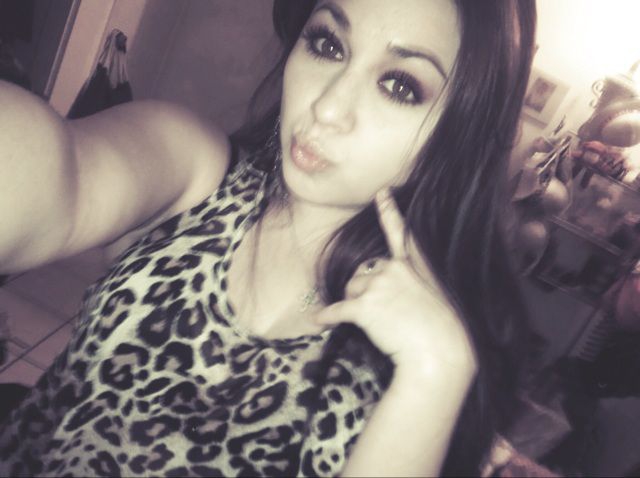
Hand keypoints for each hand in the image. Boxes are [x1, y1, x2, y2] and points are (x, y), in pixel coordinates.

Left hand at [314, 188, 476, 380]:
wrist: (440, 351)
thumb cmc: (443, 331)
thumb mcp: (436, 296)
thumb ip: (414, 286)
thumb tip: (393, 293)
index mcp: (413, 265)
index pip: (399, 233)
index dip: (389, 211)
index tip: (381, 193)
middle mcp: (393, 269)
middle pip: (364, 272)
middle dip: (364, 289)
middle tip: (380, 312)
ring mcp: (378, 286)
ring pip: (351, 289)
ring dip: (354, 303)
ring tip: (373, 323)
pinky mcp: (364, 307)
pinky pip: (336, 310)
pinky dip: (326, 316)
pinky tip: (318, 320)